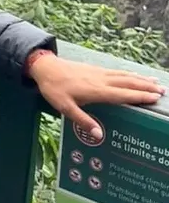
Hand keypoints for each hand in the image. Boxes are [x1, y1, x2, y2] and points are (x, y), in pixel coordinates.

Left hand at [27, 51, 164, 135]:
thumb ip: (83, 121)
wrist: (45, 67)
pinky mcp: (95, 69)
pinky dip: (129, 74)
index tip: (155, 98)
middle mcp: (101, 80)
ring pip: (124, 75)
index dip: (139, 96)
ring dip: (140, 79)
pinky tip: (133, 75)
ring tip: (155, 82)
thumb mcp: (65, 108)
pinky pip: (117, 71)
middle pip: (128, 83)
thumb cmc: (54, 89)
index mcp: (97, 91)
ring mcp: (99, 73)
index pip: (123, 94)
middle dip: (146, 87)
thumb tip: (100, 135)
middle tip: (162, 91)